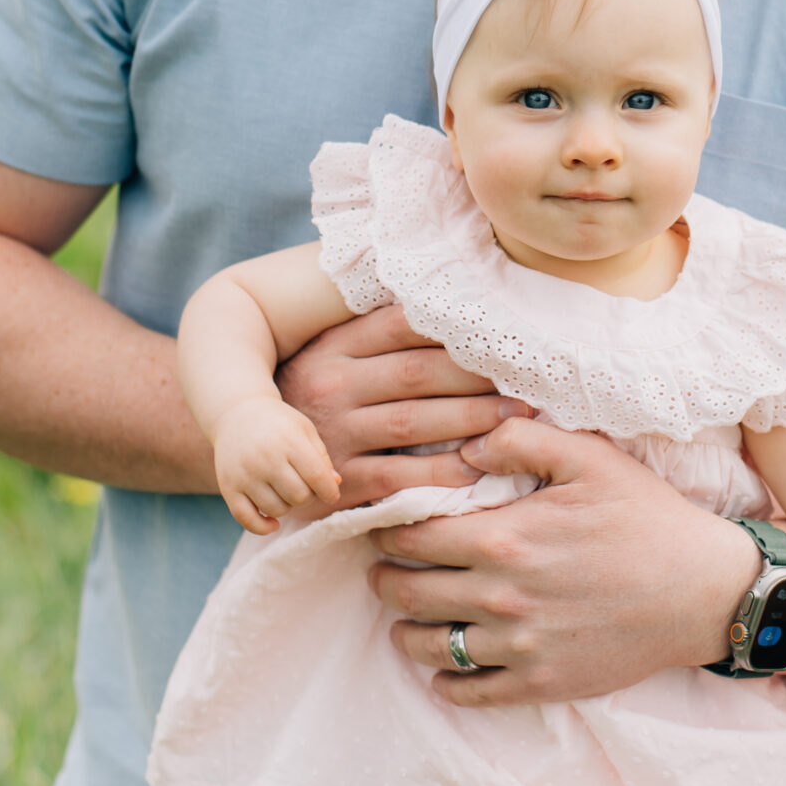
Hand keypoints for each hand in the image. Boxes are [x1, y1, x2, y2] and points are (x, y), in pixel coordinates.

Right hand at [212, 395, 341, 533]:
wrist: (235, 413)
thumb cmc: (277, 423)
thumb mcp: (304, 430)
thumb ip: (321, 457)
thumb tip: (335, 485)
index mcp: (289, 441)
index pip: (317, 477)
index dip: (329, 491)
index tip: (331, 494)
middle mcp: (265, 459)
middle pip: (299, 497)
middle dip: (308, 497)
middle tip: (304, 486)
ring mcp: (244, 474)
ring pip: (277, 509)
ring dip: (287, 506)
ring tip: (285, 491)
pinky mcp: (228, 487)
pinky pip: (247, 519)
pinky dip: (263, 527)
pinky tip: (273, 523)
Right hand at [276, 304, 515, 509]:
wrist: (255, 455)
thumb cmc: (315, 397)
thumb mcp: (332, 354)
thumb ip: (378, 334)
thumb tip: (454, 305)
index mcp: (333, 346)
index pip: (401, 326)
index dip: (454, 328)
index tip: (503, 331)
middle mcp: (331, 384)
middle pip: (417, 372)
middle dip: (478, 376)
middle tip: (529, 381)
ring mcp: (332, 432)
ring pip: (414, 422)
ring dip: (473, 420)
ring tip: (519, 419)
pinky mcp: (337, 480)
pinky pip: (397, 475)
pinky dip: (440, 473)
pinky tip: (477, 468)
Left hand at [370, 416, 761, 704]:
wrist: (704, 591)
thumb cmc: (647, 517)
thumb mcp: (590, 458)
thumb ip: (520, 441)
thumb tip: (465, 444)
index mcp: (503, 538)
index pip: (410, 536)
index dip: (386, 528)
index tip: (383, 522)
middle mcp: (501, 596)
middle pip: (407, 593)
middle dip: (385, 577)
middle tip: (384, 567)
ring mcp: (519, 646)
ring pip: (428, 646)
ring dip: (405, 630)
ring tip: (406, 616)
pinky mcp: (540, 683)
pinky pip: (468, 692)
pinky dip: (444, 681)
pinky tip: (445, 664)